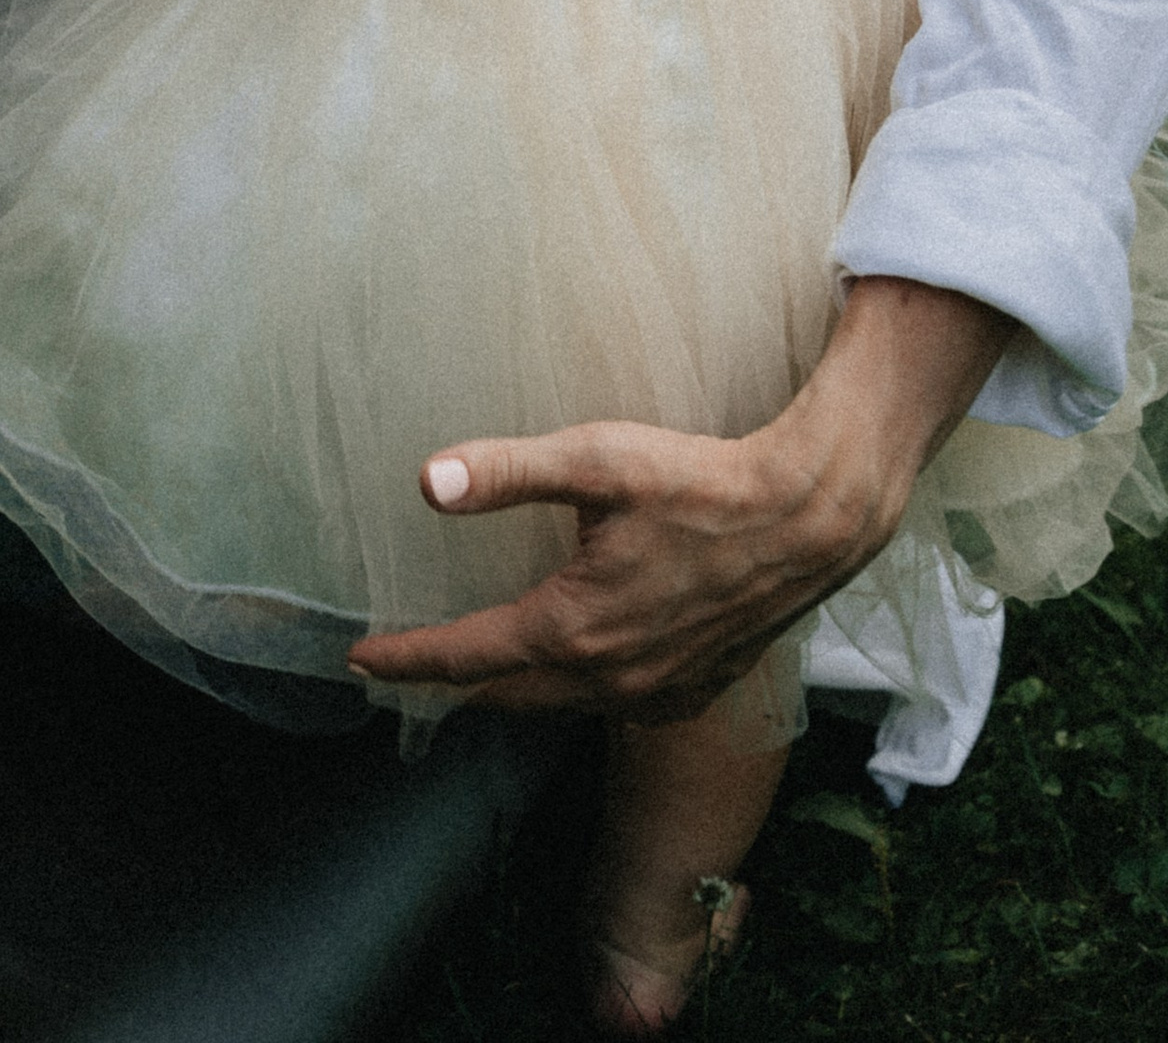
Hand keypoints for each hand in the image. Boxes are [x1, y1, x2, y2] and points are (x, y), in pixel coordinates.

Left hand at [348, 278, 1012, 718]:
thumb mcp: (595, 460)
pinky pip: (614, 707)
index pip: (465, 656)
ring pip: (560, 704)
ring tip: (479, 670)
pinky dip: (576, 694)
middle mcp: (607, 676)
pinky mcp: (691, 688)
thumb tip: (427, 482)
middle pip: (507, 693)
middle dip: (453, 682)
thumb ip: (506, 473)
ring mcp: (653, 691)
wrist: (806, 520)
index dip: (408, 658)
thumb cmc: (699, 480)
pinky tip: (574, 671)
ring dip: (514, 690)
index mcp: (570, 627)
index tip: (361, 659)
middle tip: (408, 667)